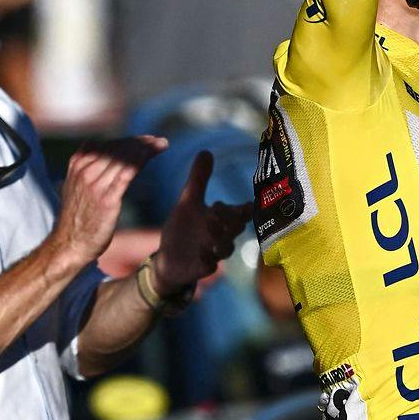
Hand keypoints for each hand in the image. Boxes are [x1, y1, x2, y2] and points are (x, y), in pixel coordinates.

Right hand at [51, 137, 168, 270]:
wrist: (69, 245)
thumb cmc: (77, 220)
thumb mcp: (78, 189)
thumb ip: (90, 172)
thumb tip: (108, 162)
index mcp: (78, 164)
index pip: (108, 144)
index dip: (129, 141)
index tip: (146, 141)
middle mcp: (85, 170)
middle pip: (118, 148)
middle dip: (140, 142)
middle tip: (158, 141)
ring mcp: (95, 183)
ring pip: (124, 157)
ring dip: (145, 148)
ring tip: (162, 144)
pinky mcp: (106, 198)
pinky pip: (127, 172)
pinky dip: (141, 160)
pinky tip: (153, 155)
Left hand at [150, 153, 251, 297]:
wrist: (169, 259)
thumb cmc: (184, 228)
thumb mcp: (188, 202)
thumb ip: (199, 179)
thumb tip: (206, 151)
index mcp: (221, 218)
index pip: (241, 212)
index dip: (246, 208)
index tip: (249, 204)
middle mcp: (221, 236)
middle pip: (235, 228)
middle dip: (229, 219)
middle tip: (216, 208)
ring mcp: (213, 253)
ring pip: (225, 248)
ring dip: (220, 239)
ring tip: (209, 228)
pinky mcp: (200, 268)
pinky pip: (209, 267)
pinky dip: (207, 262)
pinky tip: (204, 257)